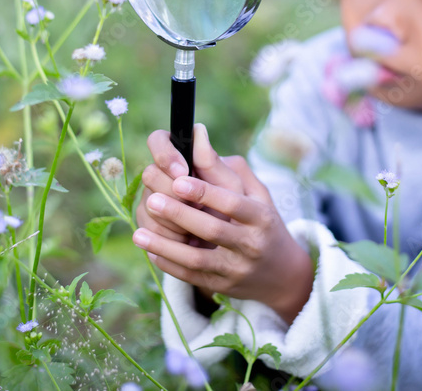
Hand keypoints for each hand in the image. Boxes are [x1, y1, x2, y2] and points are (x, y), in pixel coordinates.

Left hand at [133, 126, 314, 323]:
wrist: (283, 275)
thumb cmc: (263, 222)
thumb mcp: (255, 194)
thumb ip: (223, 168)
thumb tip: (196, 134)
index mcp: (262, 216)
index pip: (232, 203)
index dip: (204, 192)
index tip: (178, 179)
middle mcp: (252, 244)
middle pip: (212, 230)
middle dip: (180, 216)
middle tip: (152, 200)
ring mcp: (237, 269)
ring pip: (198, 260)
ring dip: (165, 246)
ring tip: (138, 233)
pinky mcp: (223, 287)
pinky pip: (192, 277)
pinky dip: (169, 265)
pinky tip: (150, 252)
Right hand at [137, 125, 244, 247]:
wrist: (233, 248)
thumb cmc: (235, 212)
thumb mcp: (231, 189)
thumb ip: (212, 164)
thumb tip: (198, 129)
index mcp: (181, 158)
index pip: (158, 140)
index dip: (165, 154)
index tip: (182, 171)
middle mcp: (161, 176)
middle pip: (150, 174)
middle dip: (172, 193)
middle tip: (199, 208)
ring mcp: (151, 199)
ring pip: (148, 204)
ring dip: (174, 219)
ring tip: (198, 228)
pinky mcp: (147, 224)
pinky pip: (148, 229)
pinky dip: (169, 237)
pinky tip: (187, 242)